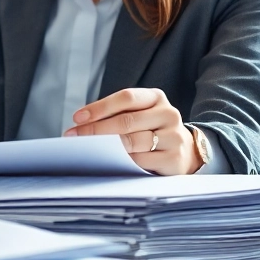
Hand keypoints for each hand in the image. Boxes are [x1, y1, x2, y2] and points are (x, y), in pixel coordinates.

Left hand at [64, 88, 200, 174]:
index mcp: (156, 98)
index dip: (99, 107)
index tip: (77, 118)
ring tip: (86, 149)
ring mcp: (173, 137)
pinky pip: (141, 160)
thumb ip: (116, 115)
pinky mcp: (174, 158)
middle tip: (73, 136)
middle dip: (95, 129)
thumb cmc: (151, 130)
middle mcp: (168, 114)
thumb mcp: (140, 115)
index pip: (126, 97)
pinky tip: (108, 162)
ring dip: (105, 147)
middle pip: (126, 120)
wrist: (185, 151)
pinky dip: (122, 161)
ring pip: (133, 141)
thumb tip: (80, 125)